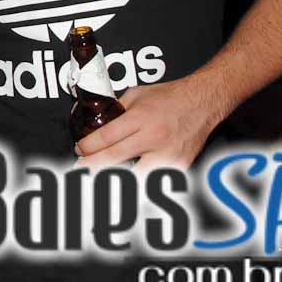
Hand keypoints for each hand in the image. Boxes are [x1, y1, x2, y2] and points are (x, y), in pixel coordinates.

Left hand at [74, 77, 222, 170]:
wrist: (202, 102)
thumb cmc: (170, 98)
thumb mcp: (136, 95)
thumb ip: (117, 110)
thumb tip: (97, 122)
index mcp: (140, 118)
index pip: (106, 137)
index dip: (88, 147)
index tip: (79, 150)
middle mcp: (153, 138)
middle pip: (114, 159)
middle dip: (92, 166)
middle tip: (79, 169)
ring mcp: (167, 155)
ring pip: (135, 177)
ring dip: (116, 181)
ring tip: (100, 182)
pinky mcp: (179, 166)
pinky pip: (155, 180)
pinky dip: (139, 184)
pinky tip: (126, 186)